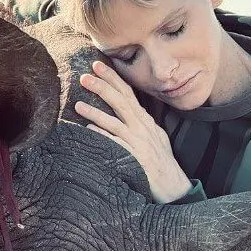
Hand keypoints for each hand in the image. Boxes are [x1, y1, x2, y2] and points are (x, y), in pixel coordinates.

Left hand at [75, 61, 191, 202]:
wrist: (173, 185)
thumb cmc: (162, 161)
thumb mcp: (155, 136)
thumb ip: (142, 122)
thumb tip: (131, 110)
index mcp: (144, 120)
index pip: (127, 93)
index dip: (112, 78)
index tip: (97, 65)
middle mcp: (142, 127)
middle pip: (120, 101)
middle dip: (102, 86)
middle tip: (84, 76)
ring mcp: (138, 142)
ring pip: (114, 122)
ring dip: (96, 112)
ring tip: (78, 104)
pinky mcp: (135, 158)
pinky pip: (116, 144)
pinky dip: (103, 136)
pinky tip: (89, 130)